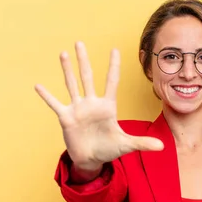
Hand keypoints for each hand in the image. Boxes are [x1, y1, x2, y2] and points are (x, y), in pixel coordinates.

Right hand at [35, 42, 163, 169]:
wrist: (92, 159)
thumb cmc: (109, 149)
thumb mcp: (127, 145)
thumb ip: (143, 143)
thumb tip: (163, 147)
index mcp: (107, 106)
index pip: (111, 81)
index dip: (113, 66)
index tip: (115, 49)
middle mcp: (92, 103)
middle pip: (88, 77)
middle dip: (84, 60)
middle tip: (79, 42)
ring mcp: (78, 109)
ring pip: (72, 84)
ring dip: (66, 70)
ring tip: (63, 54)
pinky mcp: (66, 118)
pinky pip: (55, 104)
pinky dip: (47, 96)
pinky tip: (38, 85)